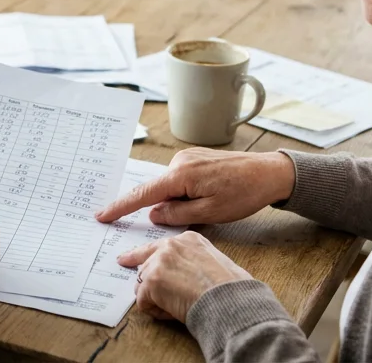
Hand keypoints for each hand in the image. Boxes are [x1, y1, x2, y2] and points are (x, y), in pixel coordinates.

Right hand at [95, 148, 294, 225]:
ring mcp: (186, 157)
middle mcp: (179, 162)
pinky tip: (208, 196)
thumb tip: (153, 214)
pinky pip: (180, 179)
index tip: (102, 215)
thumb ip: (177, 215)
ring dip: (179, 201)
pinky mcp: (195, 157)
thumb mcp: (210, 214)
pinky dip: (184, 192)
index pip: (143, 195)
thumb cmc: (243, 194)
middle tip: (196, 214)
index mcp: (181, 176)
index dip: (120, 207)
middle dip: (165, 208)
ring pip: (170, 187)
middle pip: (158, 191)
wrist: (269, 172)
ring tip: (212, 204)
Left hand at [118, 231, 253, 321]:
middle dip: (150, 282)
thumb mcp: (214, 262)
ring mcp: (158, 262)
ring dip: (156, 298)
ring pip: (143, 284)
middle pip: (146, 265)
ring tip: (178, 306)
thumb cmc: (231, 288)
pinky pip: (143, 302)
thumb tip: (185, 275)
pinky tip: (172, 312)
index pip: (158, 247)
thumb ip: (193, 261)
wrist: (230, 300)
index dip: (143, 256)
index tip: (127, 259)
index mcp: (188, 239)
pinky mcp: (151, 281)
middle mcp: (170, 245)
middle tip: (145, 292)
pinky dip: (156, 312)